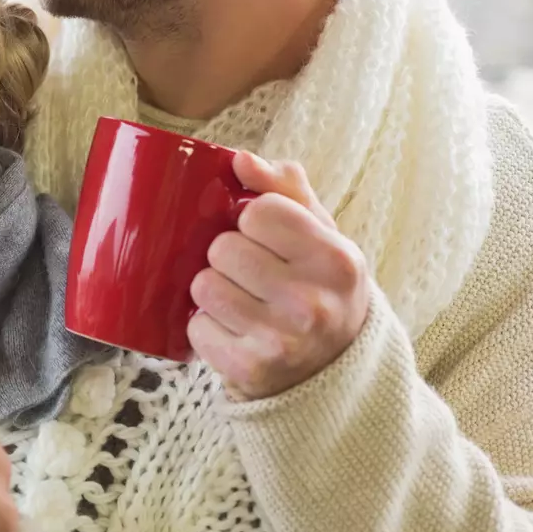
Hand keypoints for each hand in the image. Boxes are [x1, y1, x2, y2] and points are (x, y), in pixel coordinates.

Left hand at [188, 152, 370, 400]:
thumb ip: (285, 190)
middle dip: (227, 257)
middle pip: (222, 248)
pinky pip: (196, 328)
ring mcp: (282, 340)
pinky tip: (234, 332)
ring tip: (241, 302)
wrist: (335, 373)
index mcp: (336, 258)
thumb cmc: (319, 288)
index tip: (265, 237)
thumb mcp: (320, 236)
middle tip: (251, 274)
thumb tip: (241, 158)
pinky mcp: (250, 370)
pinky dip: (206, 328)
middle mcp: (313, 301)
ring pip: (203, 286)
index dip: (251, 219)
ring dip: (212, 291)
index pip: (258, 211)